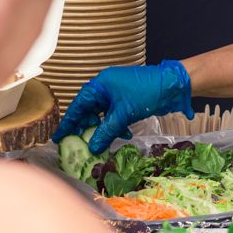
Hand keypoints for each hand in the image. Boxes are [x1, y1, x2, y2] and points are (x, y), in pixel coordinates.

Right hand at [52, 60, 193, 153]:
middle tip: (79, 143)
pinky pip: (115, 116)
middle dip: (86, 127)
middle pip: (89, 110)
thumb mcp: (124, 113)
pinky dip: (116, 126)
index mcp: (101, 84)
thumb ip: (107, 131)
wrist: (173, 85)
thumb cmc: (147, 93)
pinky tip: (123, 134)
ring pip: (103, 115)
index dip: (69, 121)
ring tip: (101, 142)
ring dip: (103, 129)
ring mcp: (117, 94)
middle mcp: (106, 88)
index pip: (79, 104)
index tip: (59, 136)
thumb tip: (93, 147)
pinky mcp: (127, 101)